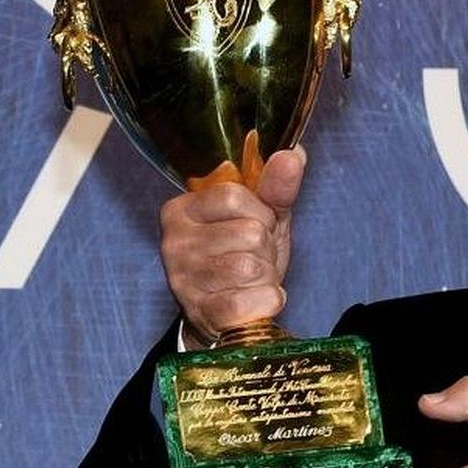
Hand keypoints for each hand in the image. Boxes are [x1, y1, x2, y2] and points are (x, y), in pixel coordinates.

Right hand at [158, 147, 305, 348]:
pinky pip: (250, 301)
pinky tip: (256, 300)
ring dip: (267, 276)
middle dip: (265, 248)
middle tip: (254, 257)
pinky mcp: (200, 313)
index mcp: (182, 209)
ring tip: (253, 279)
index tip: (257, 225)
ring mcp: (183, 280)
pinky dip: (267, 301)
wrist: (226, 313)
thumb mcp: (261, 216)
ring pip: (251, 268)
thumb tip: (294, 154)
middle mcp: (174, 243)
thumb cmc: (241, 256)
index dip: (260, 212)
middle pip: (249, 233)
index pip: (233, 195)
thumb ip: (276, 185)